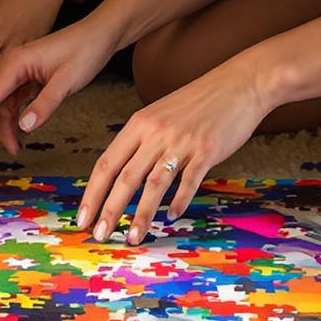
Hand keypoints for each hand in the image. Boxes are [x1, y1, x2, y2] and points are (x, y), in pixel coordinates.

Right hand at [0, 18, 116, 159]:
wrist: (99, 34)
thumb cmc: (85, 52)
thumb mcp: (68, 80)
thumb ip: (45, 104)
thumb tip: (23, 128)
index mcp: (13, 63)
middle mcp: (8, 65)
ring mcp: (15, 72)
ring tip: (14, 149)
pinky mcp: (25, 78)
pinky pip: (8, 102)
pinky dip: (9, 120)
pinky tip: (18, 135)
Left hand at [75, 64, 269, 244]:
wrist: (238, 84)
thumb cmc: (198, 103)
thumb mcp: (160, 115)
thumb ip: (141, 141)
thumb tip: (122, 174)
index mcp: (139, 124)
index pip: (106, 164)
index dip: (92, 193)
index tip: (82, 217)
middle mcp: (155, 133)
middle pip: (125, 177)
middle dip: (109, 210)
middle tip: (99, 235)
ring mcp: (181, 141)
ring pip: (154, 184)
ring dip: (141, 215)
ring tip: (132, 237)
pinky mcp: (207, 149)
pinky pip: (189, 180)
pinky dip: (179, 201)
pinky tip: (171, 217)